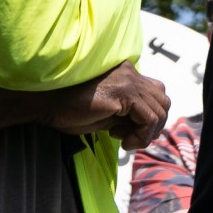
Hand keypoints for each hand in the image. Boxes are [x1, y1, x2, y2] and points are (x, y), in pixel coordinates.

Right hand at [38, 62, 170, 149]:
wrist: (49, 105)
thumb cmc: (71, 111)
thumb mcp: (108, 115)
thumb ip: (128, 115)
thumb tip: (149, 130)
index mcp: (127, 74)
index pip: (156, 94)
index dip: (149, 119)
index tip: (126, 134)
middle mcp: (131, 72)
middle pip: (163, 101)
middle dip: (152, 127)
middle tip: (129, 139)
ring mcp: (128, 80)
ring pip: (160, 110)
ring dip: (146, 133)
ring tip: (124, 140)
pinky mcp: (124, 91)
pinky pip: (149, 118)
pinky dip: (140, 135)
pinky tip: (120, 139)